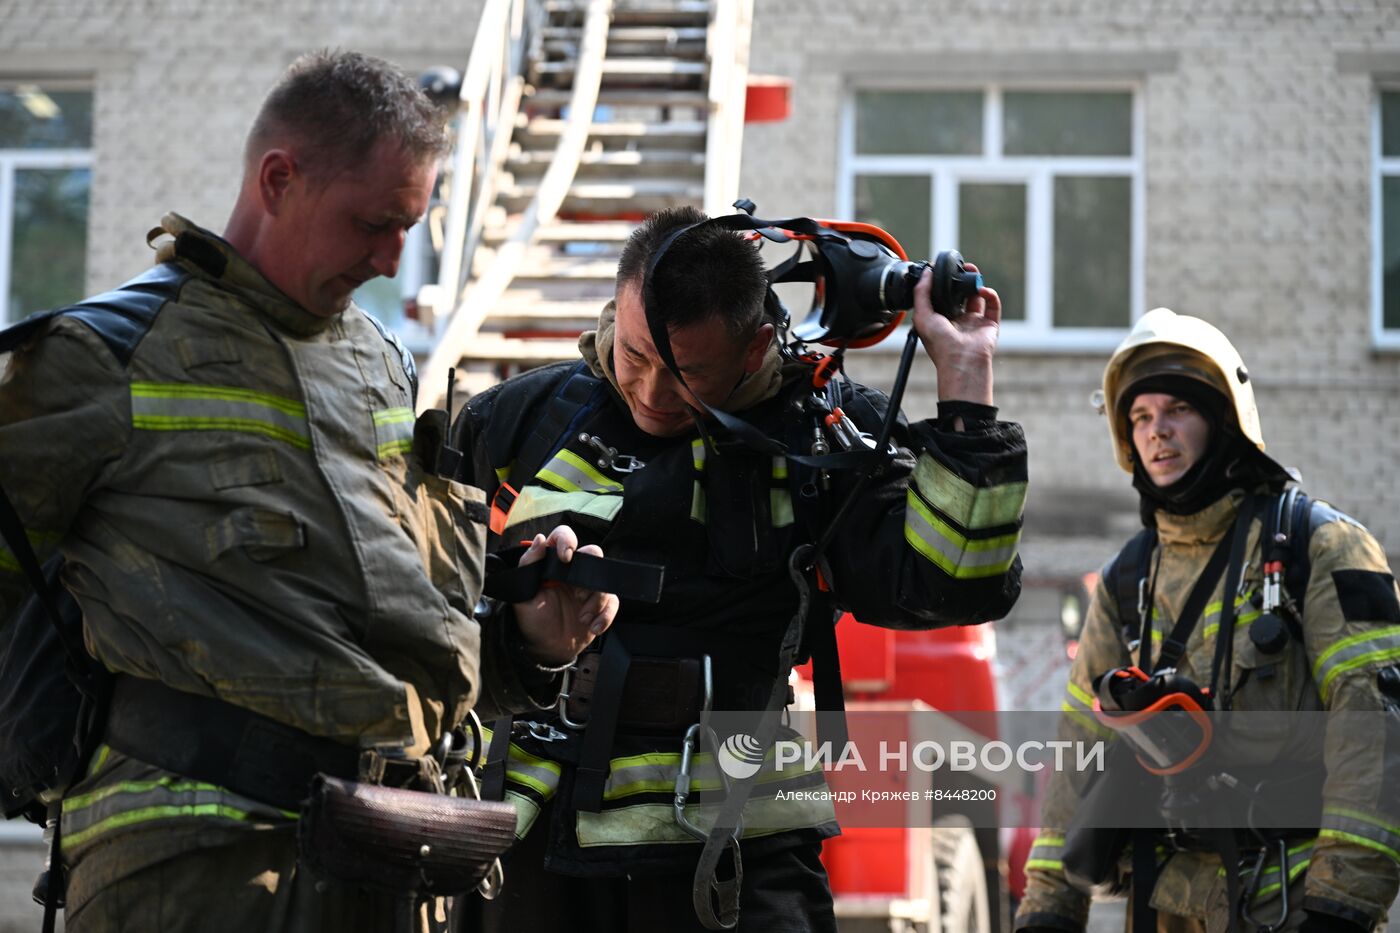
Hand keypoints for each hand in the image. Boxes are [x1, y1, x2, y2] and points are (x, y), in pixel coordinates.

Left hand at [511, 525, 618, 665]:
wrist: (547, 649)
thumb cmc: (533, 620)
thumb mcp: (523, 595)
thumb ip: (528, 566)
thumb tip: (539, 540)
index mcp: (553, 564)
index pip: (563, 537)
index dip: (567, 540)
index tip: (566, 557)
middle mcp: (573, 571)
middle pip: (592, 553)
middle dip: (588, 573)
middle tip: (577, 594)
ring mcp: (588, 587)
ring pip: (604, 579)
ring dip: (597, 600)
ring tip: (582, 617)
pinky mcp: (601, 604)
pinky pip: (613, 601)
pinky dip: (606, 615)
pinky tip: (593, 626)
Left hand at [911, 261, 1000, 405]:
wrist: (962, 360)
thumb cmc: (940, 344)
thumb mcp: (922, 316)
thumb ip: (921, 293)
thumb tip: (926, 273)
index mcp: (940, 320)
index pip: (942, 296)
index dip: (942, 282)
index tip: (942, 269)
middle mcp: (957, 320)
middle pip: (960, 294)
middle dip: (961, 279)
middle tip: (961, 266)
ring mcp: (974, 322)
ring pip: (977, 297)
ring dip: (975, 282)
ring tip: (972, 271)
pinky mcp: (990, 324)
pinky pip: (992, 305)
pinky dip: (990, 294)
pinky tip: (983, 290)